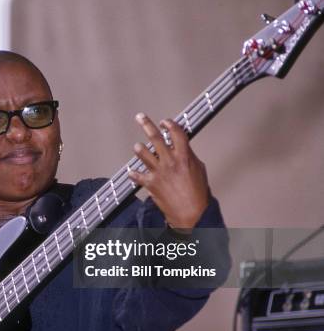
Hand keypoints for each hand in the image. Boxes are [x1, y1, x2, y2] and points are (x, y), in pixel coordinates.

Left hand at [128, 113, 208, 228]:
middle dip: (146, 124)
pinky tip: (132, 172)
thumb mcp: (199, 170)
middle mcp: (170, 162)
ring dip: (139, 148)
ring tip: (138, 146)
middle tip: (140, 117)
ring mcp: (159, 172)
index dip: (170, 124)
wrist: (191, 213)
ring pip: (143, 153)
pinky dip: (134, 174)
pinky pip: (137, 175)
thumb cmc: (198, 194)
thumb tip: (183, 148)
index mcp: (184, 157)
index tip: (165, 121)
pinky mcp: (151, 184)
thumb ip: (189, 156)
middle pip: (155, 137)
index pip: (176, 133)